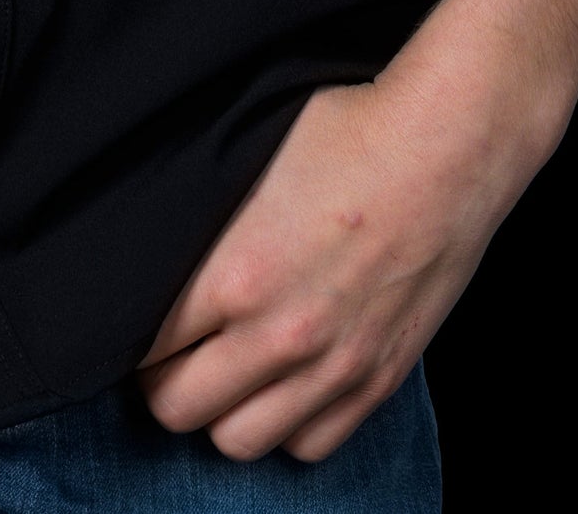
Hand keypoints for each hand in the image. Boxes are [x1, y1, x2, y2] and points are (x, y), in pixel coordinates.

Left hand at [136, 42, 554, 462]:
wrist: (447, 148)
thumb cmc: (346, 133)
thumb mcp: (247, 158)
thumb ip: (197, 221)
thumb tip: (151, 249)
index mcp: (235, 274)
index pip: (144, 345)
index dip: (130, 334)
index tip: (136, 318)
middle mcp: (279, 335)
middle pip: (177, 408)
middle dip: (162, 380)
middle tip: (172, 348)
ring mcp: (332, 366)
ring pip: (238, 441)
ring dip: (221, 409)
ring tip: (224, 370)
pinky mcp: (377, 379)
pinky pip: (309, 445)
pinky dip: (286, 424)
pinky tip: (282, 383)